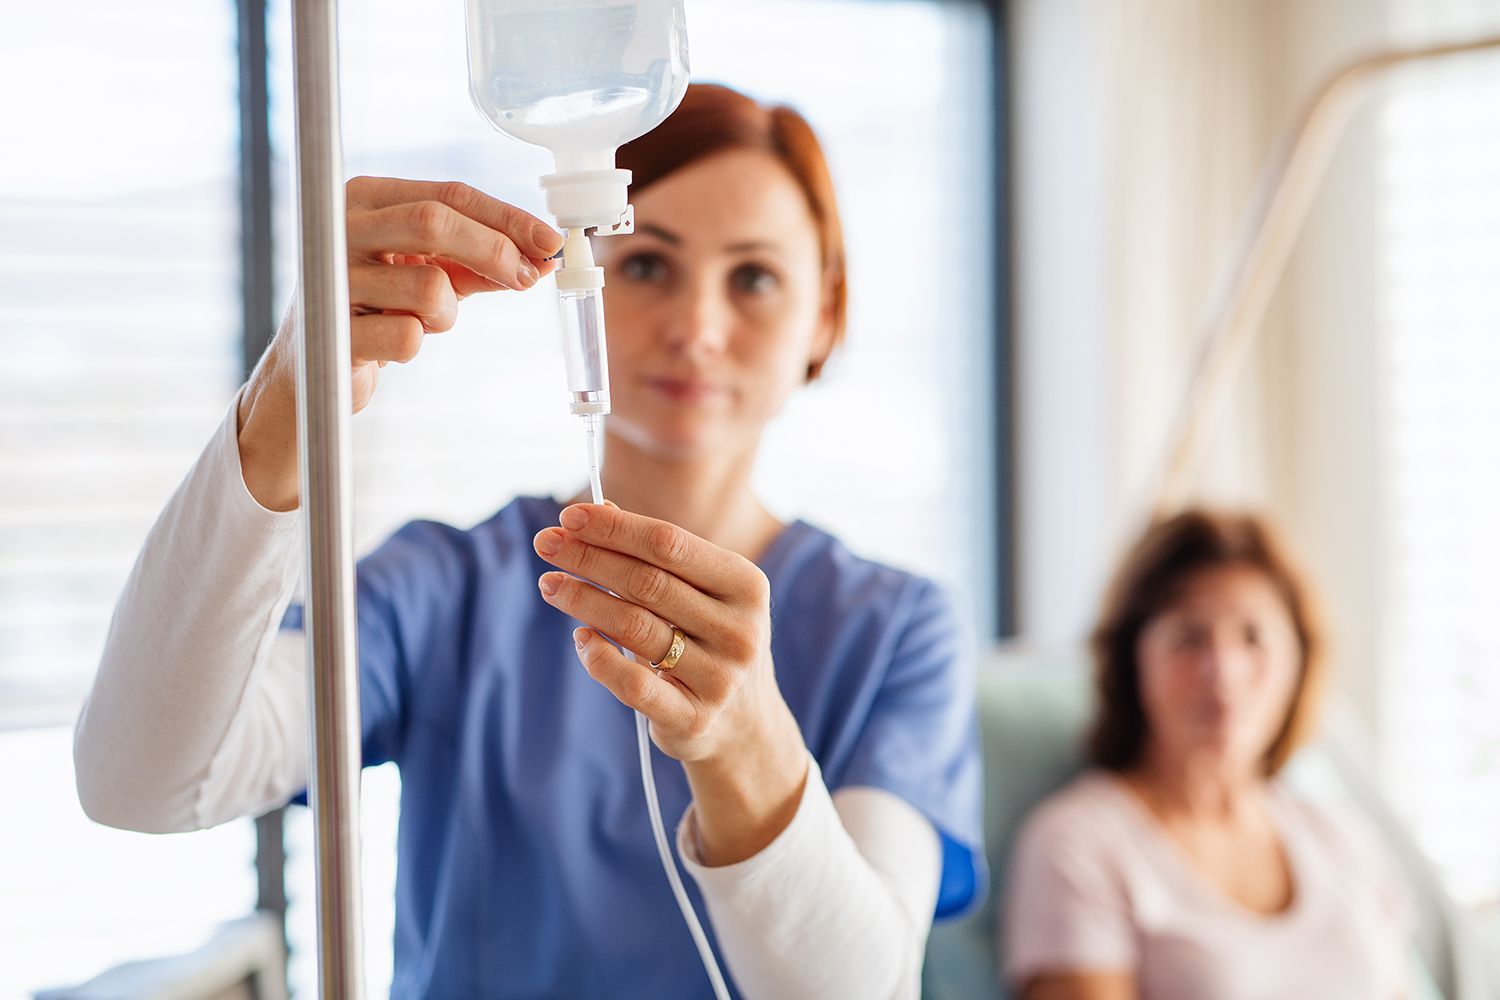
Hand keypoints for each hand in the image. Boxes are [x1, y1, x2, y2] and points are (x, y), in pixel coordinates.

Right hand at [237, 176, 563, 510]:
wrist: (310, 370)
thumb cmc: (377, 309)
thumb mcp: (428, 272)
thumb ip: (480, 261)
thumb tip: (541, 258)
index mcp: (365, 199)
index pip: (449, 194)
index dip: (507, 217)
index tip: (550, 241)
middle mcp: (340, 227)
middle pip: (436, 221)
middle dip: (494, 251)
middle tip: (526, 278)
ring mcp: (331, 278)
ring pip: (430, 287)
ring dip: (448, 314)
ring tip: (424, 322)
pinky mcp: (332, 331)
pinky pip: (410, 337)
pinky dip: (417, 344)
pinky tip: (392, 344)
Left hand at [534, 502, 810, 863]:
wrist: (745, 726)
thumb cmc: (711, 642)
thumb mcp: (700, 594)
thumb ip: (656, 556)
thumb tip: (600, 510)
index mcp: (745, 586)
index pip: (670, 544)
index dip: (616, 528)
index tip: (569, 516)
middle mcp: (739, 630)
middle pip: (647, 582)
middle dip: (589, 558)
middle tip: (545, 544)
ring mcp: (719, 678)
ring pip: (635, 628)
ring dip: (583, 601)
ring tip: (550, 584)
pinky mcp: (692, 719)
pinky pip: (634, 684)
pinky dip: (599, 657)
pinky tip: (580, 638)